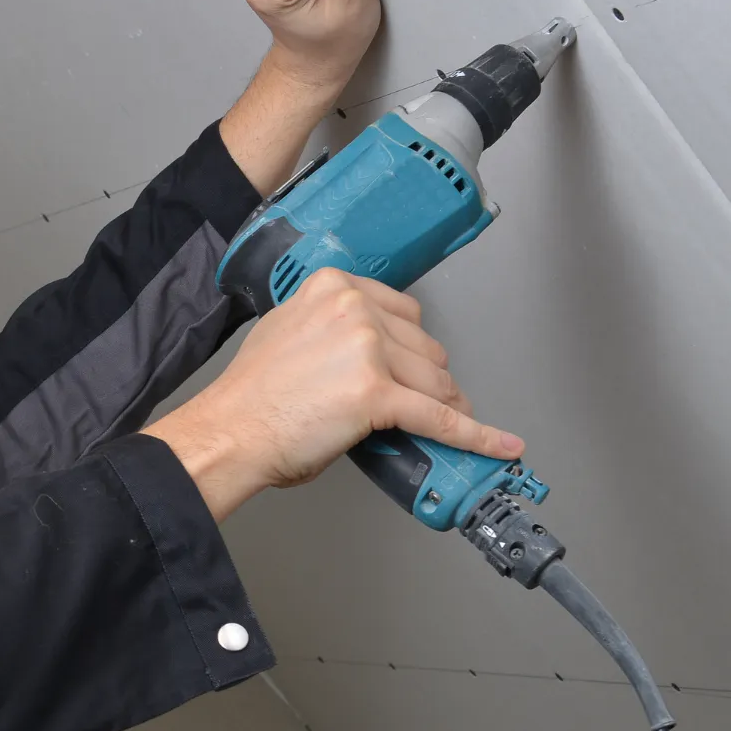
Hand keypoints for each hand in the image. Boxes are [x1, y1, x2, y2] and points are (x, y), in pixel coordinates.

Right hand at [144, 269, 523, 521]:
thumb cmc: (251, 395)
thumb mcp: (289, 332)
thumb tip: (368, 352)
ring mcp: (368, 349)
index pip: (404, 312)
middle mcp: (354, 308)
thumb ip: (332, 328)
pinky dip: (474, 435)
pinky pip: (439, 417)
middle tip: (421, 407)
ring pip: (435, 382)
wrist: (230, 431)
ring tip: (441, 427)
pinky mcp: (377, 395)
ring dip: (443, 407)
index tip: (417, 368)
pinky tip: (500, 444)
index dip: (413, 349)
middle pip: (425, 346)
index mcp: (333, 286)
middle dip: (428, 380)